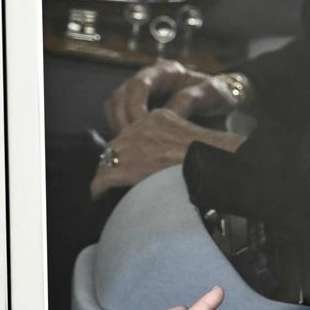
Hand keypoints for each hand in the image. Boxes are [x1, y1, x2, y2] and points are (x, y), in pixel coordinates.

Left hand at [90, 109, 244, 198]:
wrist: (211, 159)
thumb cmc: (209, 152)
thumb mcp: (188, 134)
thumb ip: (171, 137)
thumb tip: (165, 153)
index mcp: (158, 116)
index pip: (132, 130)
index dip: (128, 147)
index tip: (129, 158)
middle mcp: (142, 125)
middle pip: (117, 142)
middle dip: (113, 158)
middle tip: (111, 174)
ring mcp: (134, 145)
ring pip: (108, 158)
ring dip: (106, 172)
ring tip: (102, 185)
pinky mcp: (129, 164)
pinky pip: (106, 175)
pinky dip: (99, 185)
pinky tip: (97, 193)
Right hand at [105, 61, 242, 132]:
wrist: (223, 103)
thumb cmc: (218, 94)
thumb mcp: (211, 92)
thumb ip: (188, 100)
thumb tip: (161, 116)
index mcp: (166, 70)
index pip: (138, 85)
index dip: (135, 106)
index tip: (141, 125)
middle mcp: (149, 78)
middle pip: (119, 96)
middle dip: (122, 118)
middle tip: (132, 140)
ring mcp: (142, 93)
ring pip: (114, 106)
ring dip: (118, 125)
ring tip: (130, 143)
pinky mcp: (139, 108)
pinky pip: (118, 117)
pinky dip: (122, 129)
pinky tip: (132, 144)